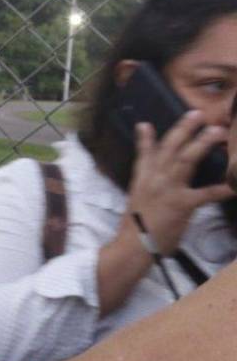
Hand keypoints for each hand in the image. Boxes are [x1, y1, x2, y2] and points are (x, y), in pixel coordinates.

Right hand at [127, 113, 233, 253]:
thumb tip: (151, 182)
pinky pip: (206, 193)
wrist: (134, 247)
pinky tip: (234, 185)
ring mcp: (169, 190)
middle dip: (184, 129)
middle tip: (198, 113)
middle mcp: (155, 180)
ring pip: (186, 160)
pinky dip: (222, 188)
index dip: (145, 139)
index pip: (144, 155)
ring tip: (216, 131)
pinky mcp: (182, 204)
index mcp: (142, 180)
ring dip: (202, 143)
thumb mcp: (135, 203)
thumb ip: (145, 188)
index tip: (146, 123)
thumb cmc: (135, 229)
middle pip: (170, 149)